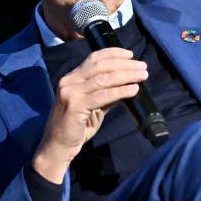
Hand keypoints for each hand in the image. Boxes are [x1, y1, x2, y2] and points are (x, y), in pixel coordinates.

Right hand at [33, 47, 147, 182]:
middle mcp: (69, 81)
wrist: (57, 146)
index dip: (113, 54)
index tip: (130, 54)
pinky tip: (133, 90)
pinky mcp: (75, 106)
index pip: (93, 59)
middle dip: (124, 64)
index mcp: (72, 78)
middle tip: (142, 66)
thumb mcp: (93, 106)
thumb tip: (128, 85)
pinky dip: (120, 91)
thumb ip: (106, 94)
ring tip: (142, 75)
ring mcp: (70, 93)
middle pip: (101, 66)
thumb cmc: (75, 127)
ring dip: (126, 75)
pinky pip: (102, 96)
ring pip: (103, 79)